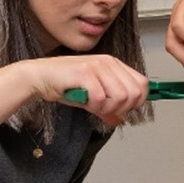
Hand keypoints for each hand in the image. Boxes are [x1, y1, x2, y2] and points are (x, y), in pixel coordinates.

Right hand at [30, 55, 148, 125]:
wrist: (41, 76)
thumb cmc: (65, 84)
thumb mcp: (92, 97)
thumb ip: (108, 107)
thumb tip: (120, 120)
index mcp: (114, 64)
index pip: (142, 84)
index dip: (136, 102)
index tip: (122, 109)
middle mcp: (108, 62)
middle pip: (134, 93)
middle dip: (121, 108)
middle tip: (104, 109)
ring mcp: (97, 66)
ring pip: (121, 96)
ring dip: (107, 108)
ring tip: (93, 104)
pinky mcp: (84, 73)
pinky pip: (101, 98)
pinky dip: (94, 106)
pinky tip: (85, 101)